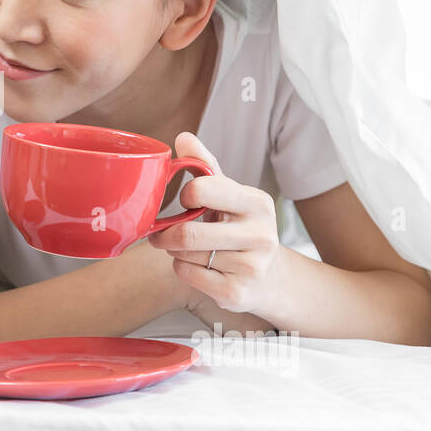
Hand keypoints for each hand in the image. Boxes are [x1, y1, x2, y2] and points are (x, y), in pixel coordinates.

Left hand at [147, 131, 283, 315]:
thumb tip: (183, 137)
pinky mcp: (237, 293)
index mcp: (256, 202)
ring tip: (187, 249)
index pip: (203, 189)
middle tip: (161, 233)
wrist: (269, 276)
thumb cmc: (240, 226)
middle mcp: (260, 235)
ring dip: (175, 252)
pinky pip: (187, 275)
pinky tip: (197, 265)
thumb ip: (205, 164)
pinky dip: (181, 268)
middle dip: (166, 233)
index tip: (184, 201)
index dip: (184, 196)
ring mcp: (251, 267)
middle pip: (187, 233)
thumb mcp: (229, 193)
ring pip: (184, 255)